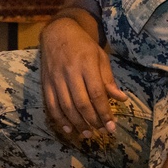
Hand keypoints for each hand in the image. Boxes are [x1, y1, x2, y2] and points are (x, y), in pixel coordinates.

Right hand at [39, 17, 125, 138]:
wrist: (57, 33)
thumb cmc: (83, 45)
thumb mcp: (100, 57)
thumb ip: (108, 79)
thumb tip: (121, 99)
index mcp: (86, 64)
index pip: (96, 93)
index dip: (104, 112)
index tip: (111, 126)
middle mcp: (70, 72)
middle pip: (81, 103)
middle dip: (92, 121)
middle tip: (101, 132)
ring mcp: (55, 79)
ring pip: (66, 106)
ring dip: (77, 123)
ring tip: (88, 134)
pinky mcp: (46, 83)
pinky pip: (51, 105)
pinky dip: (59, 119)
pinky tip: (68, 129)